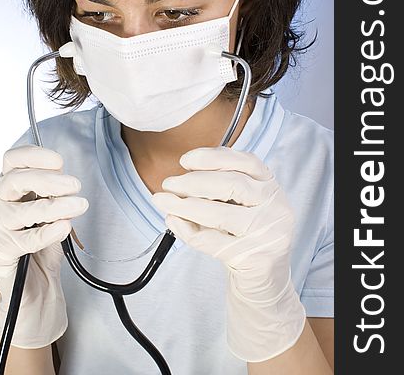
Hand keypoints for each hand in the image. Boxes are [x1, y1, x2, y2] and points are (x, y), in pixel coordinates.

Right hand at [0, 145, 88, 347]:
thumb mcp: (52, 210)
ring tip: (78, 206)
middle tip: (74, 185)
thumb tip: (65, 180)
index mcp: (9, 187)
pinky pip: (25, 240)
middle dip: (47, 180)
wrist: (37, 285)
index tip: (58, 162)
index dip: (34, 156)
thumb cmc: (43, 243)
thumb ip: (54, 193)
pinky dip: (48, 232)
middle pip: (14, 181)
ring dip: (55, 207)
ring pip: (21, 212)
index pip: (12, 160)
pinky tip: (63, 227)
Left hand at [151, 146, 305, 361]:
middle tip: (168, 183)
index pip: (246, 161)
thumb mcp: (242, 203)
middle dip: (193, 181)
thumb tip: (181, 179)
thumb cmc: (246, 233)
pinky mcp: (254, 258)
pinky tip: (173, 221)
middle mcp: (275, 206)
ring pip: (220, 214)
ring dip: (184, 205)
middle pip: (232, 184)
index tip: (185, 160)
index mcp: (271, 185)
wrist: (265, 280)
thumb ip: (219, 186)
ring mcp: (267, 233)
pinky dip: (187, 230)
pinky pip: (212, 241)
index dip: (213, 157)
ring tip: (162, 201)